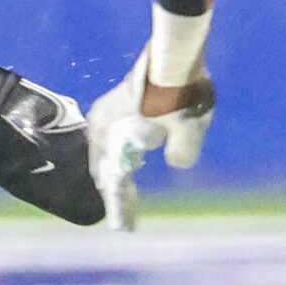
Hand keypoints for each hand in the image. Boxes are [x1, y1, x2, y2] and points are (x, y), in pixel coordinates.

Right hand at [88, 43, 216, 231]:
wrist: (178, 56)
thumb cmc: (177, 97)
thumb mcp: (185, 134)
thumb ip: (181, 155)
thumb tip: (177, 161)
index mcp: (105, 131)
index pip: (109, 178)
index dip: (118, 205)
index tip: (125, 228)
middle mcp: (100, 120)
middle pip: (104, 163)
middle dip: (116, 188)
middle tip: (126, 213)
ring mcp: (108, 108)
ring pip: (109, 148)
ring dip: (118, 168)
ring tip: (128, 190)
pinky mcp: (122, 101)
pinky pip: (117, 135)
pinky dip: (124, 151)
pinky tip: (137, 158)